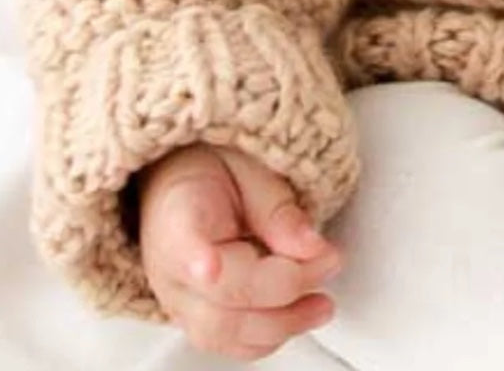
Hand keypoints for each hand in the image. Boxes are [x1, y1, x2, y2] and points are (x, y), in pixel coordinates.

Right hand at [137, 142, 342, 361]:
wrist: (180, 181)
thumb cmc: (213, 168)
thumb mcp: (250, 166)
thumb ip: (278, 208)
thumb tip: (312, 247)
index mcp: (178, 217)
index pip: (186, 246)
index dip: (200, 261)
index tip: (210, 267)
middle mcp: (168, 269)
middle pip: (220, 302)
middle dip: (283, 293)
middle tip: (329, 263)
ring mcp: (177, 301)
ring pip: (223, 334)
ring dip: (282, 324)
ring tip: (323, 304)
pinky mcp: (192, 319)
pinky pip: (228, 342)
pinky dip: (269, 336)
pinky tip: (299, 316)